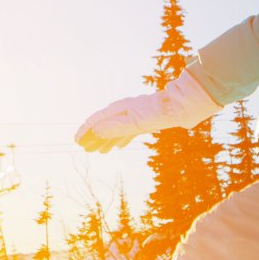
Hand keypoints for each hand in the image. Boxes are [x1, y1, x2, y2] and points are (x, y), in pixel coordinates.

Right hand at [75, 70, 220, 152]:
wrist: (181, 107)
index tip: (76, 141)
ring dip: (106, 140)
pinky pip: (127, 131)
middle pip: (105, 125)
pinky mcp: (145, 121)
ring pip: (116, 129)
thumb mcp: (134, 122)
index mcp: (120, 108)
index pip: (97, 120)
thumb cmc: (158, 113)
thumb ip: (115, 128)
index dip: (86, 130)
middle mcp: (125, 110)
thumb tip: (96, 132)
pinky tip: (118, 146)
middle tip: (84, 149)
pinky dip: (121, 139)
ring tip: (99, 152)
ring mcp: (135, 115)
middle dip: (94, 137)